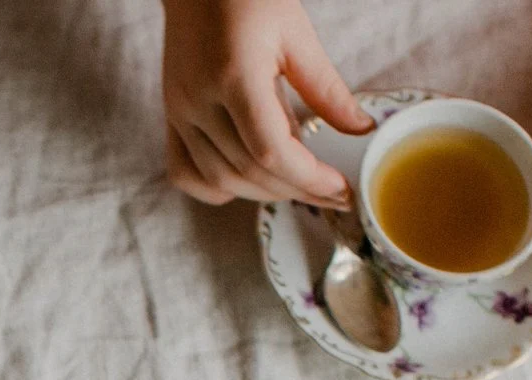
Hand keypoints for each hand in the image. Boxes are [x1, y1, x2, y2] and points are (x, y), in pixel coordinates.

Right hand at [162, 0, 371, 209]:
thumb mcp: (297, 35)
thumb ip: (327, 88)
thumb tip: (360, 129)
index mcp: (235, 76)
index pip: (270, 151)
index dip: (308, 178)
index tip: (340, 187)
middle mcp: (199, 101)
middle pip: (247, 172)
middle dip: (296, 191)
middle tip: (332, 192)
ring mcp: (179, 112)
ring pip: (218, 180)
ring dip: (263, 193)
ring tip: (298, 186)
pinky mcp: (171, 116)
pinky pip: (184, 172)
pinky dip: (215, 189)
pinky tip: (246, 182)